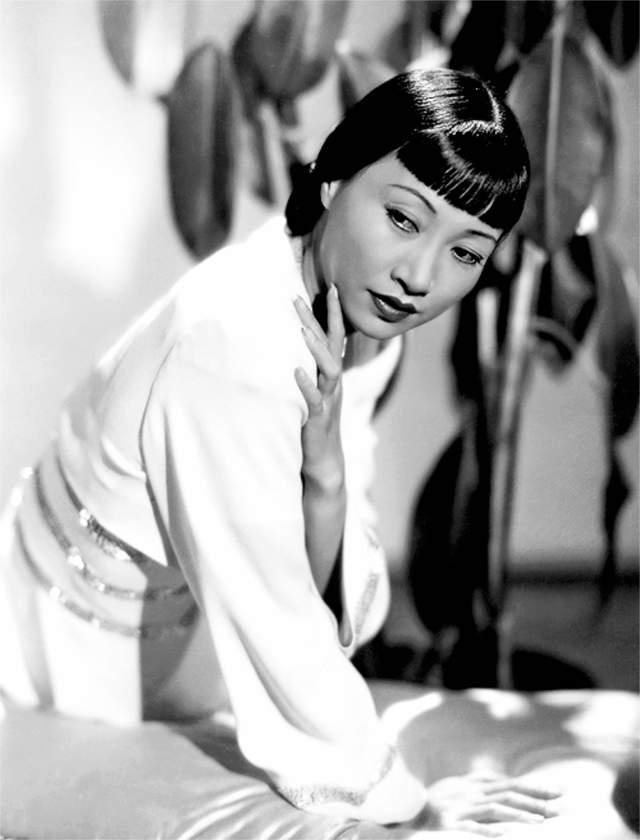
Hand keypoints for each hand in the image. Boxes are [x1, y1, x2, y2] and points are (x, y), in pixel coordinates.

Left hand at [294, 284, 345, 491]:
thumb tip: (294, 347)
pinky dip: (306, 384)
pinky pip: (315, 399)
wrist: (324, 462)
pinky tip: (295, 372)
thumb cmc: (314, 425)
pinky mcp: (319, 418)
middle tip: (299, 297)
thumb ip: (308, 371)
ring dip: (316, 349)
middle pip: (330, 346)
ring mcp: (328, 400)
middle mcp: (333, 384)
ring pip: (328, 369)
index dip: (332, 314)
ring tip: (302, 330)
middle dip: (320, 320)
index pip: (334, 338)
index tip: (330, 287)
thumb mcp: (312, 393)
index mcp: (331, 375)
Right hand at [417, 773, 560, 836]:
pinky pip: (470, 827)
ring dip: (518, 814)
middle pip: (508, 793)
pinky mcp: (449, 821)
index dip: (534, 786)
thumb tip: (503, 784)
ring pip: (495, 808)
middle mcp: (470, 792)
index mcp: (474, 783)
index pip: (510, 783)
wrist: (404, 808)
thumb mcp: (458, 786)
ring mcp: (460, 806)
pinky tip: (504, 836)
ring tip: (541, 822)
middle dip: (535, 798)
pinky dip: (487, 830)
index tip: (558, 791)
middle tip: (560, 805)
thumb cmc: (434, 800)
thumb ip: (479, 784)